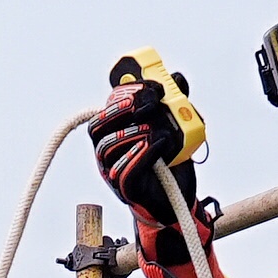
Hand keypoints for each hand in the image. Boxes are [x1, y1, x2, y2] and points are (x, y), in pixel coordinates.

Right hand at [89, 67, 206, 244]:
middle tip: (150, 106)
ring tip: (158, 131)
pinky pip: (124, 171)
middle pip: (97, 127)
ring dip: (134, 133)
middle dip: (121, 111)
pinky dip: (143, 155)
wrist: (181, 199)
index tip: (155, 88)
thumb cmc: (172, 163)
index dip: (127, 93)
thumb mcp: (178, 128)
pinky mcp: (127, 189)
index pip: (107, 106)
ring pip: (108, 147)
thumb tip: (178, 78)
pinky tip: (161, 146)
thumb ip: (176, 103)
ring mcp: (113, 171)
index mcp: (116, 132)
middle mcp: (109, 152)